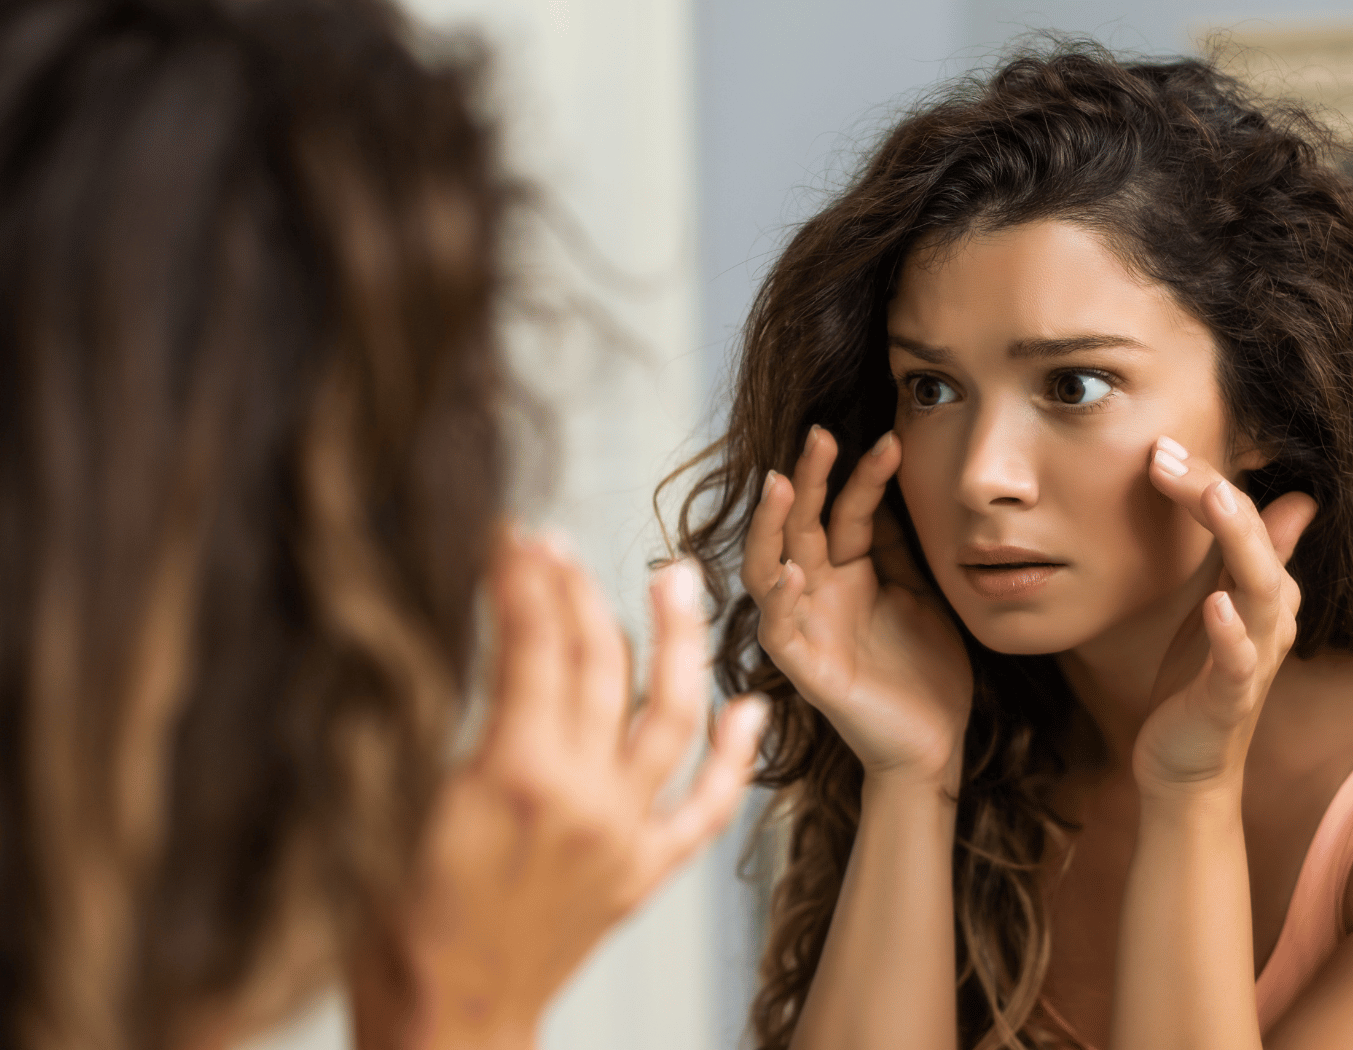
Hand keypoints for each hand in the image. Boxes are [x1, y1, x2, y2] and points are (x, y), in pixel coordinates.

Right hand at [365, 530, 766, 1049]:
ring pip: (673, 717)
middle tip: (562, 547)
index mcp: (515, 776)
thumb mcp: (386, 810)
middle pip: (600, 664)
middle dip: (581, 592)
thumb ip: (427, 727)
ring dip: (680, 642)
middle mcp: (585, 797)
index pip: (532, 644)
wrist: (443, 1025)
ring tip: (679, 580)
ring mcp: (625, 834)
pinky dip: (735, 758)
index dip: (522, 578)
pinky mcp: (643, 872)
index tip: (512, 534)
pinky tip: (752, 709)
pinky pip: (708, 809)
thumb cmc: (394, 929)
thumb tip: (438, 641)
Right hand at [743, 426, 972, 790]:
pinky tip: (792, 571)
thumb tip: (890, 486)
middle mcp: (817, 593)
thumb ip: (897, 547)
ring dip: (770, 526)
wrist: (935, 741)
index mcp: (846, 572)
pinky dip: (779, 599)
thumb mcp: (919, 592)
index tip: (892, 439)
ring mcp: (805, 628)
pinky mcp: (805, 669)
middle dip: (805, 479)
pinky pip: (778, 630)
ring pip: (767, 567)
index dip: (862, 476)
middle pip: (798, 526)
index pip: (844, 511)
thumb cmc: (926, 669)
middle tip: (819, 435)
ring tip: (780, 485)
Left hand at [1131, 438, 1316, 793]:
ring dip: (1240, 543)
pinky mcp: (1231, 700)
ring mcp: (1254, 658)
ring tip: (1213, 498)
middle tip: (1168, 454)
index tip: (1161, 446)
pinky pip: (1240, 664)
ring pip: (1263, 591)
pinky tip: (1215, 605)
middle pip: (1257, 541)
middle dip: (1217, 493)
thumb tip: (1292, 496)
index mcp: (1263, 591)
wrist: (1184, 768)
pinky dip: (1231, 633)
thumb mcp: (1216, 605)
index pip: (1245, 518)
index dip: (1208, 479)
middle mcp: (1269, 617)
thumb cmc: (1196, 681)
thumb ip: (1243, 555)